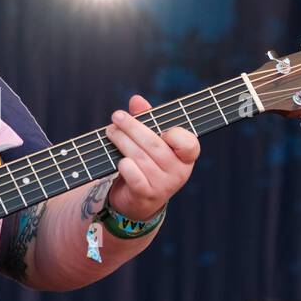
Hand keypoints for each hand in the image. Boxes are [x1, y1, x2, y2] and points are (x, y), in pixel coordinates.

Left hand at [104, 94, 200, 221]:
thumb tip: (137, 100)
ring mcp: (163, 185)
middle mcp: (178, 172)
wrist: (138, 200)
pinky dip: (125, 165)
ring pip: (140, 158)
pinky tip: (119, 159)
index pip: (189, 144)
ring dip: (122, 141)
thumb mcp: (150, 141)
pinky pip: (135, 177)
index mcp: (185, 157)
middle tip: (117, 117)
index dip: (176, 135)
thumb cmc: (147, 162)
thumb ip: (146, 119)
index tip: (161, 128)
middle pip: (155, 145)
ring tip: (111, 132)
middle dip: (133, 127)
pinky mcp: (146, 195)